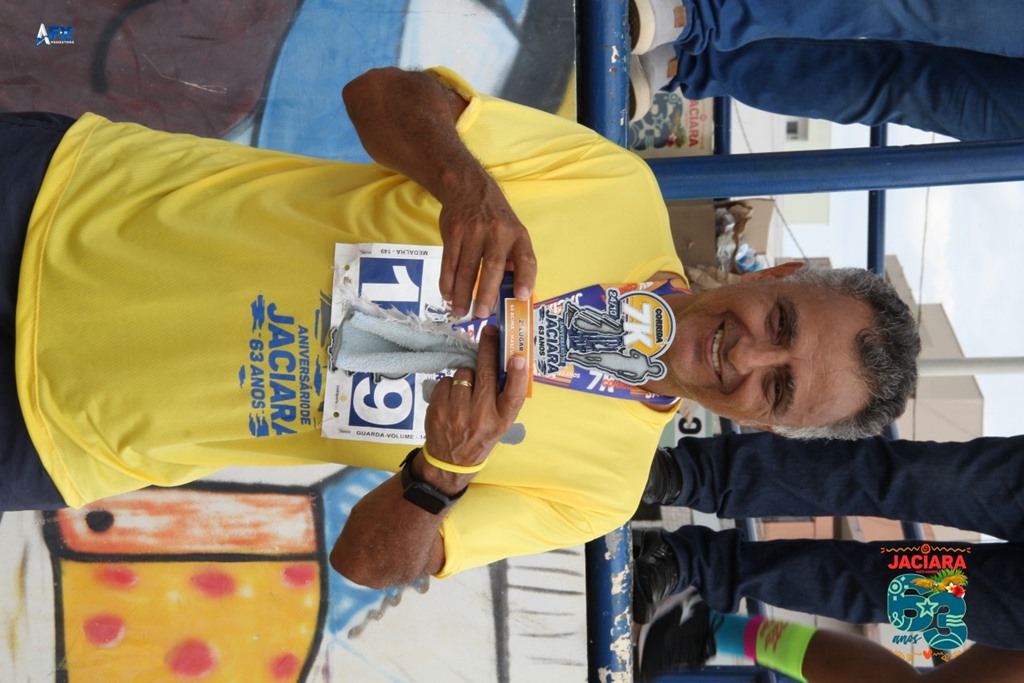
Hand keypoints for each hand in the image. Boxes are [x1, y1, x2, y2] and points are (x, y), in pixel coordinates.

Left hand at [423, 326, 528, 473]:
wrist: (451, 459)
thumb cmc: (482, 434)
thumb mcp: (500, 421)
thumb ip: (505, 395)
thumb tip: (509, 360)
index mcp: (501, 419)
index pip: (513, 396)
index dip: (517, 375)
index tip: (518, 357)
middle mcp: (481, 416)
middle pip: (486, 374)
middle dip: (488, 348)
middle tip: (489, 330)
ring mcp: (457, 413)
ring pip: (463, 374)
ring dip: (466, 375)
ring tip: (467, 391)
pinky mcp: (438, 409)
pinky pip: (446, 381)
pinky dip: (450, 384)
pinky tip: (453, 398)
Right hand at [437, 171, 535, 318]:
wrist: (468, 187)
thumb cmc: (494, 218)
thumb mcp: (513, 231)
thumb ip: (513, 259)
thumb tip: (513, 292)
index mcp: (517, 236)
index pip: (526, 259)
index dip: (525, 278)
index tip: (521, 296)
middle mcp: (497, 233)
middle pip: (492, 267)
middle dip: (486, 293)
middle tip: (480, 313)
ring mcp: (473, 232)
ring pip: (466, 269)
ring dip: (462, 293)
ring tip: (461, 311)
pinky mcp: (453, 233)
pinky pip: (449, 262)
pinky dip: (447, 282)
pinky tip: (448, 295)